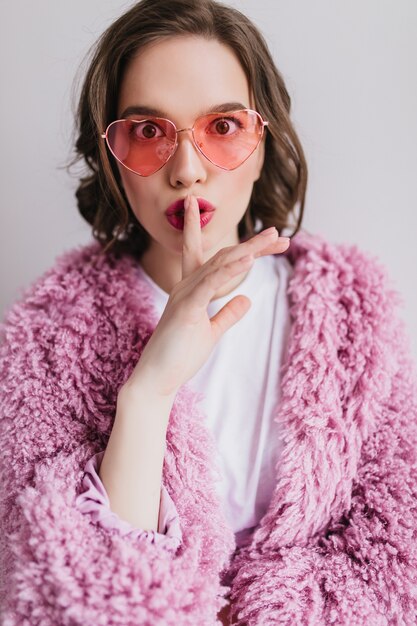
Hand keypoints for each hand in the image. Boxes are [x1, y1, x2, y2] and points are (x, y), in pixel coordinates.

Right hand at [126, 195, 289, 397]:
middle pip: (225, 256)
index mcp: (192, 289)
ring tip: (273, 238)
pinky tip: (250, 259)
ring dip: (248, 249)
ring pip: (221, 263)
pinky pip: (211, 282)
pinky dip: (231, 269)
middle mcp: (187, 285)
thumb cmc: (180, 355)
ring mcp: (186, 293)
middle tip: (280, 234)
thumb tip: (246, 298)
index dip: (239, 244)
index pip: (216, 259)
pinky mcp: (187, 307)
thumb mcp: (212, 331)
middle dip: (253, 244)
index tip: (266, 236)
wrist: (157, 378)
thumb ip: (228, 314)